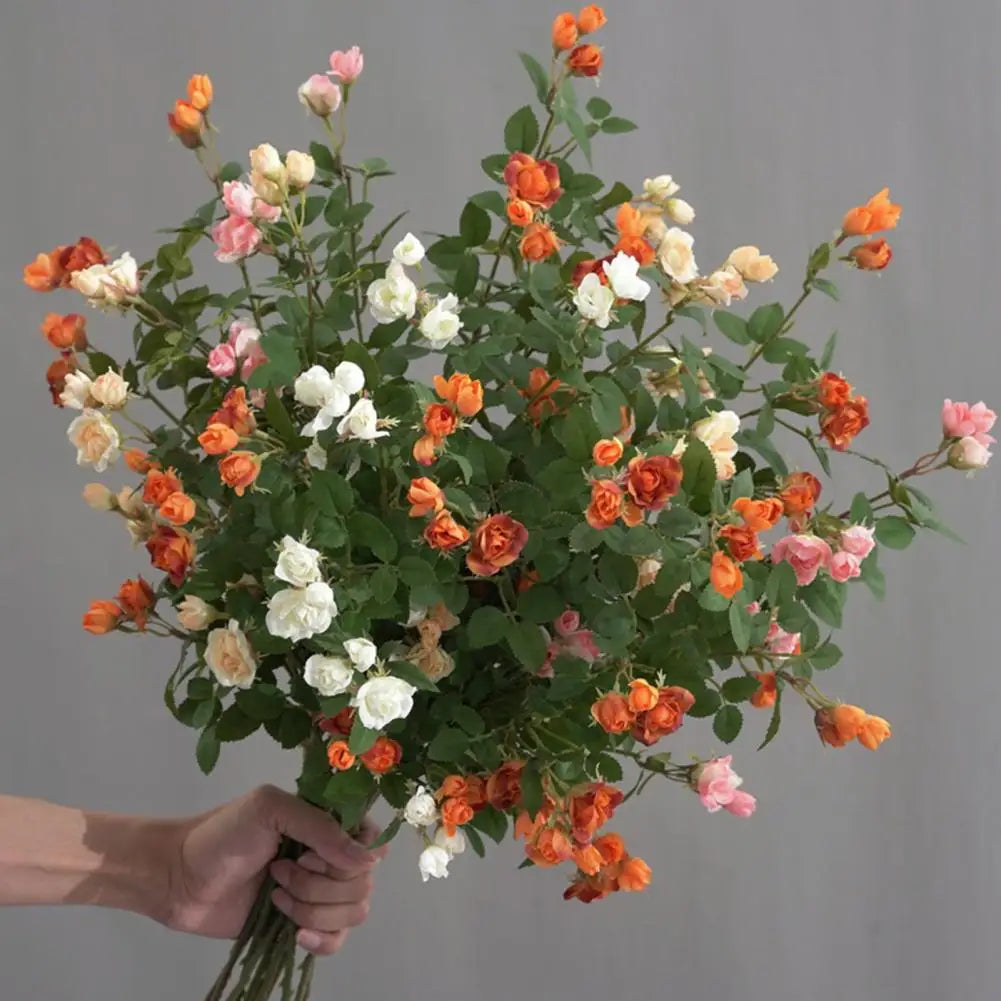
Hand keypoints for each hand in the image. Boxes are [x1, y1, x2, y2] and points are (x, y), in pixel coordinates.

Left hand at [164, 785, 385, 955]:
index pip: (373, 842)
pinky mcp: (303, 926)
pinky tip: (295, 933)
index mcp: (327, 823)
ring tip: (275, 895)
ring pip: (354, 912)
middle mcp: (330, 858)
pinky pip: (338, 941)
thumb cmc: (220, 834)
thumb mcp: (269, 809)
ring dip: (314, 908)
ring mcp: (319, 894)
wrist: (179, 879)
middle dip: (320, 883)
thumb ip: (321, 827)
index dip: (351, 855)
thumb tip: (369, 861)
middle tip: (279, 871)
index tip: (311, 853)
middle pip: (364, 882)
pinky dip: (321, 940)